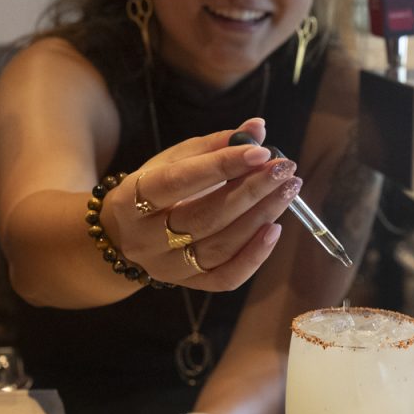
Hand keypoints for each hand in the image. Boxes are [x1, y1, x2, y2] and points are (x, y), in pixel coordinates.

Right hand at [104, 117, 302, 289]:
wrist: (125, 237)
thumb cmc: (155, 190)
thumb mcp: (173, 161)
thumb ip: (215, 145)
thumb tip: (257, 128)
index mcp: (132, 199)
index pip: (178, 181)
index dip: (220, 166)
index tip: (260, 152)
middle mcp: (145, 239)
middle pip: (204, 218)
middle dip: (250, 192)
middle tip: (284, 170)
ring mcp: (166, 267)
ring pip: (219, 247)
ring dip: (260, 218)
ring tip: (288, 191)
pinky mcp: (188, 285)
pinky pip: (226, 278)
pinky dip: (254, 256)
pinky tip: (274, 229)